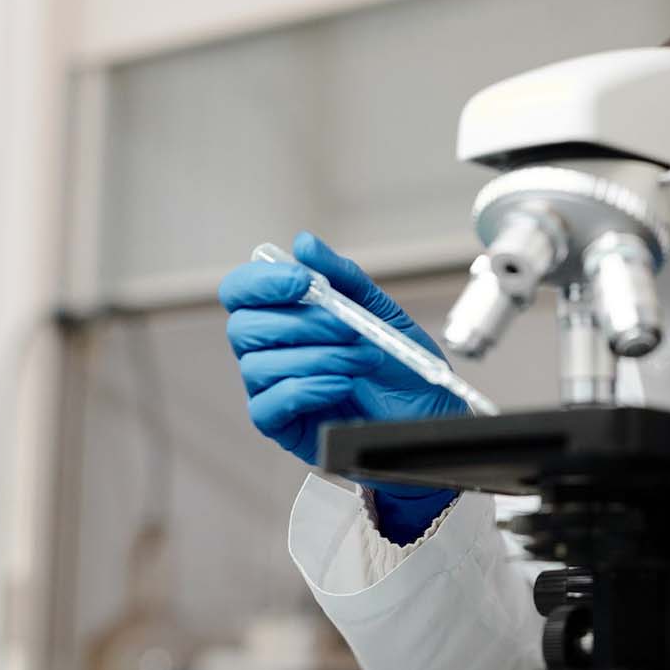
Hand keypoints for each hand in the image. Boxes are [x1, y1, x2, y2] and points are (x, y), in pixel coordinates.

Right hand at [219, 231, 463, 543]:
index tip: (305, 282)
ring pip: (258, 365)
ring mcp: (272, 389)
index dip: (263, 282)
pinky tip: (341, 386)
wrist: (427, 417)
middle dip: (302, 323)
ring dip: (318, 357)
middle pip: (243, 327)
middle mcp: (270, 351)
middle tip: (349, 328)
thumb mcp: (380, 312)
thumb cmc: (400, 367)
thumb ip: (342, 277)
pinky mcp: (282, 426)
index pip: (241, 291)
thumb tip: (304, 243)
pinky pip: (268, 405)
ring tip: (362, 360)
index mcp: (285, 316)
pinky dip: (307, 389)